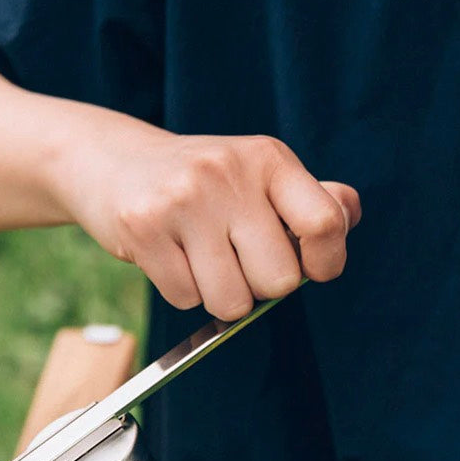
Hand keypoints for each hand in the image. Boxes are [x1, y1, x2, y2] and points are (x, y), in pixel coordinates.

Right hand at [58, 123, 360, 319]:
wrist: (113, 161)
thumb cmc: (201, 181)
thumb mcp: (257, 174)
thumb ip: (310, 200)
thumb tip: (346, 217)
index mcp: (268, 159)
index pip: (325, 224)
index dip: (326, 262)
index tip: (312, 267)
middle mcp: (229, 174)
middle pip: (278, 282)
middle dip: (260, 288)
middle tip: (237, 262)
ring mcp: (184, 201)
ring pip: (231, 301)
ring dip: (219, 296)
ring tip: (201, 261)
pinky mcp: (144, 229)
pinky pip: (185, 298)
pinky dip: (182, 291)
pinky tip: (170, 258)